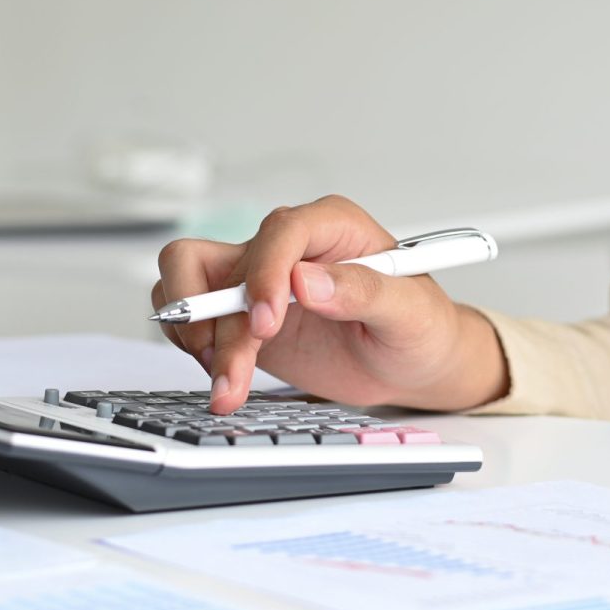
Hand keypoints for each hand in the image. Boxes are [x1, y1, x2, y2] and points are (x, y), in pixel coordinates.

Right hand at [151, 194, 508, 412]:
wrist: (411, 364)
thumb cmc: (420, 328)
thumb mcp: (409, 312)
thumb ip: (363, 292)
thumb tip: (308, 280)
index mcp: (332, 227)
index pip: (282, 231)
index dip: (265, 273)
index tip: (266, 322)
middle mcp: (288, 248)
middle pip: (214, 257)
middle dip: (212, 314)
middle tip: (231, 361)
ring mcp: (258, 282)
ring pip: (190, 285)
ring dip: (197, 337)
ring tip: (229, 382)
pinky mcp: (242, 316)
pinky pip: (191, 317)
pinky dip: (194, 347)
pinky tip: (225, 376)